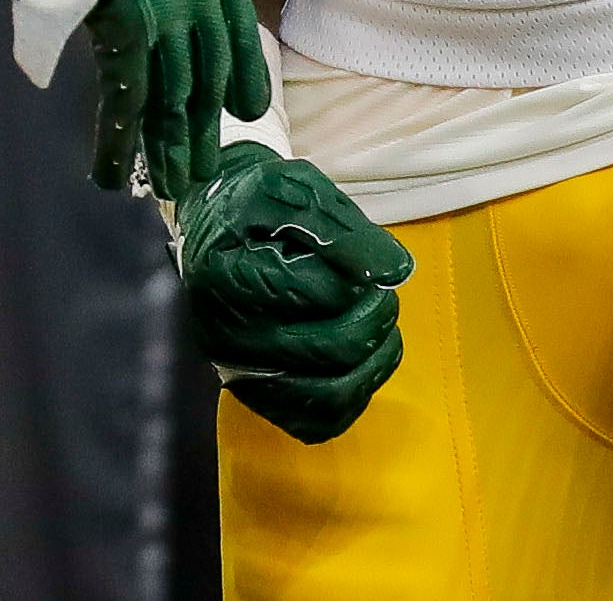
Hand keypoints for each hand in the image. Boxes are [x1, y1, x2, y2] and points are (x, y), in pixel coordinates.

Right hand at [76, 0, 270, 199]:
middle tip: (203, 170)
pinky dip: (118, 140)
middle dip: (202, 128)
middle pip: (205, 76)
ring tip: (173, 186)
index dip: (242, 74)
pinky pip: (124, 100)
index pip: (237, 32)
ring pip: (170, 100)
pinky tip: (117, 173)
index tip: (248, 110)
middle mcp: (198, 1)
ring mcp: (163, 23)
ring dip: (168, 147)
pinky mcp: (123, 38)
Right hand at [179, 143, 410, 443]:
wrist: (217, 228)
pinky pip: (318, 421)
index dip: (358, 278)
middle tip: (383, 291)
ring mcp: (241, 372)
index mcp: (227, 276)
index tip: (372, 259)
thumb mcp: (293, 191)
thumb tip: (395, 270)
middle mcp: (227, 334)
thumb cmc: (257, 207)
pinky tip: (365, 358)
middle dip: (375, 317)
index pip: (311, 293)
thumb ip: (342, 230)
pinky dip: (356, 394)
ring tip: (381, 325)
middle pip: (329, 349)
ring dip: (375, 360)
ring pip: (329, 395)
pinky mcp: (259, 395)